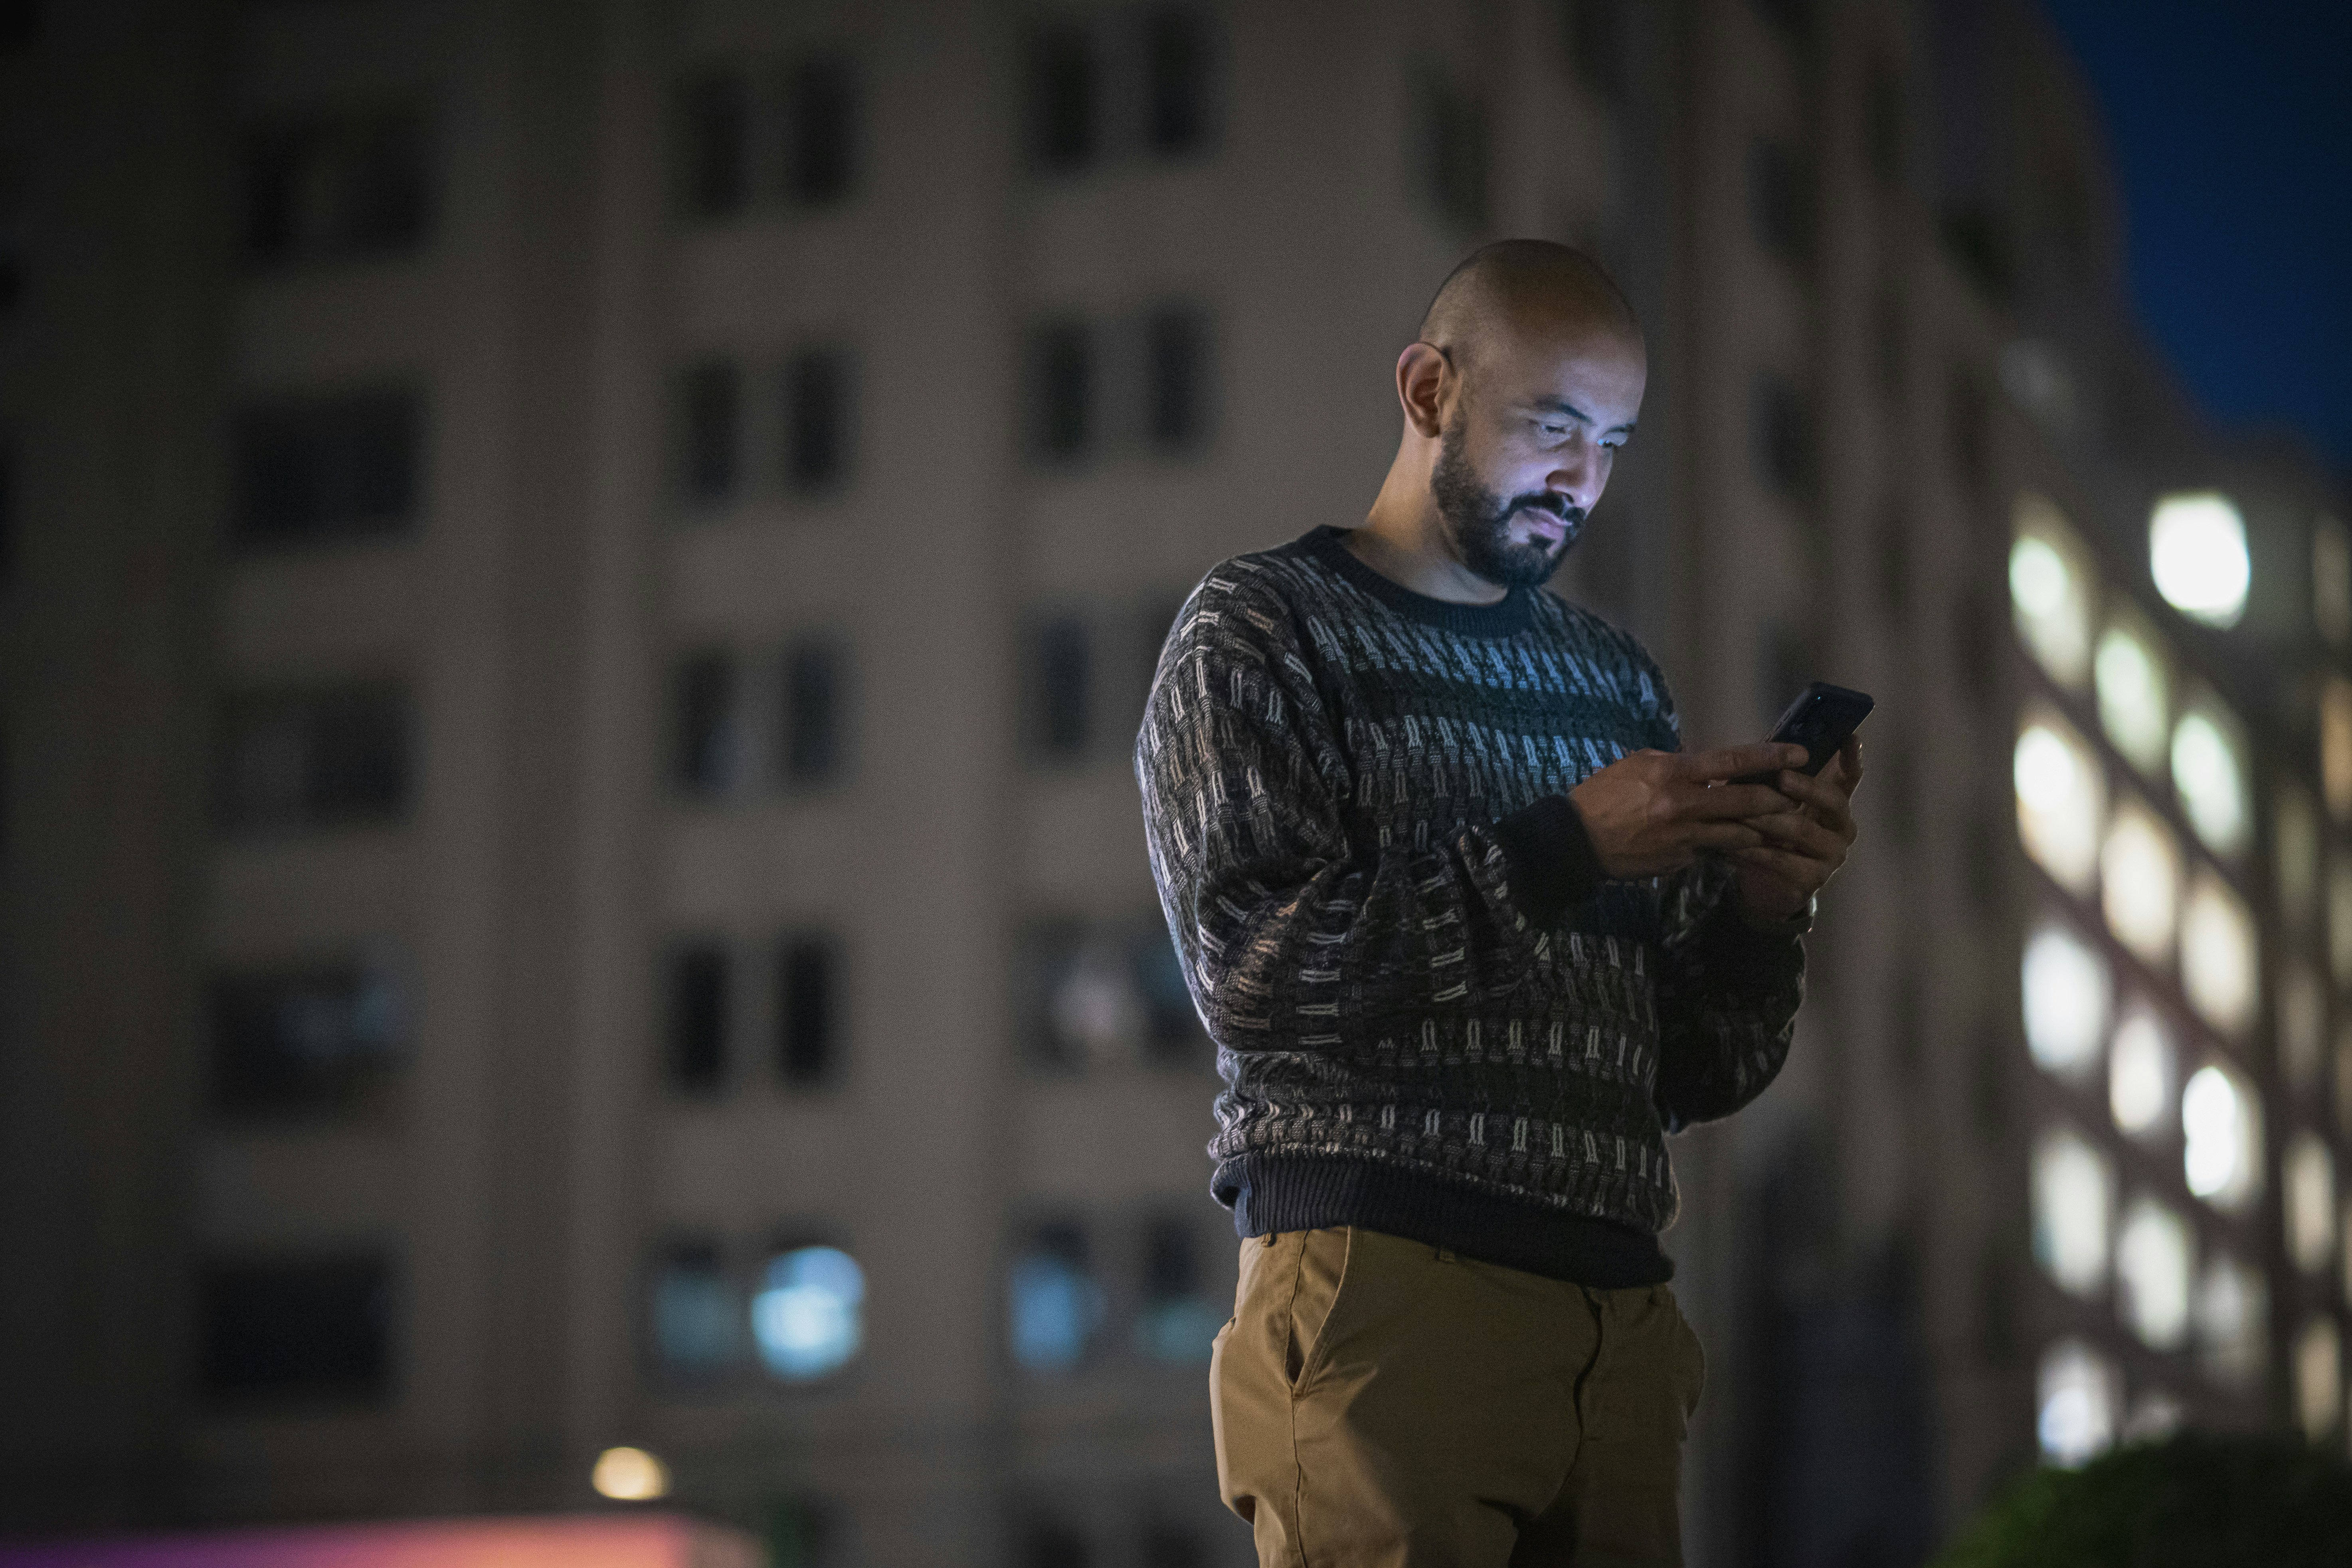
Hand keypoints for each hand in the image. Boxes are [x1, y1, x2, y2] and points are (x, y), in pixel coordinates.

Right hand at [1569, 742, 1808, 878]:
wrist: (1577, 840)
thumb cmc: (1605, 794)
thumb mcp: (1640, 764)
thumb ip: (1678, 762)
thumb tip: (1711, 761)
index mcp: (1673, 772)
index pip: (1733, 761)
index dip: (1771, 756)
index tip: (1799, 753)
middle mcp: (1683, 804)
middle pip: (1746, 801)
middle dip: (1778, 799)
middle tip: (1797, 796)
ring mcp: (1683, 836)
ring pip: (1738, 833)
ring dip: (1762, 829)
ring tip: (1778, 825)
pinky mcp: (1680, 860)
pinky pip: (1714, 852)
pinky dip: (1730, 847)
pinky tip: (1741, 845)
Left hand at [1736, 736, 1863, 919]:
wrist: (1766, 886)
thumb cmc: (1771, 835)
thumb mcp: (1775, 805)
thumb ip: (1778, 779)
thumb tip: (1766, 744)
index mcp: (1835, 804)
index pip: (1850, 777)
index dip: (1852, 759)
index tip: (1851, 737)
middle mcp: (1842, 827)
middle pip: (1832, 801)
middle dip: (1806, 787)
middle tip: (1781, 777)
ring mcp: (1832, 854)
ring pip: (1803, 830)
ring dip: (1769, 819)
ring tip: (1742, 811)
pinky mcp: (1814, 878)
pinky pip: (1783, 859)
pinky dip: (1756, 850)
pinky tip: (1733, 845)